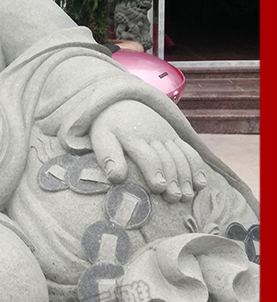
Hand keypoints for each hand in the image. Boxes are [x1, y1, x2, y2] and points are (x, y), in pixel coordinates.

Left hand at [90, 100, 207, 202]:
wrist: (121, 103)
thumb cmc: (108, 128)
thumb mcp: (101, 139)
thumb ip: (108, 157)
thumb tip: (116, 177)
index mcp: (132, 137)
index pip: (147, 156)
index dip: (154, 172)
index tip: (159, 188)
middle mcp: (153, 135)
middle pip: (167, 160)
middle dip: (173, 180)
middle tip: (175, 198)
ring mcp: (166, 135)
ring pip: (181, 157)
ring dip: (187, 177)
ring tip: (187, 196)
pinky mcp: (174, 136)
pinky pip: (189, 151)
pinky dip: (196, 167)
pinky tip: (200, 183)